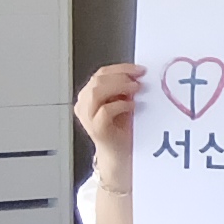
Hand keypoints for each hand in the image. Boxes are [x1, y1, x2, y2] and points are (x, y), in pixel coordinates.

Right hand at [72, 64, 142, 189]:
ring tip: (136, 90)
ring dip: (119, 87)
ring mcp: (87, 117)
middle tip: (139, 80)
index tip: (139, 69)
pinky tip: (132, 106)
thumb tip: (137, 74)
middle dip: (121, 76)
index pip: (100, 74)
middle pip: (97, 81)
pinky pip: (105, 110)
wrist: (120, 154)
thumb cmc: (122, 129)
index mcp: (89, 96)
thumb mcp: (123, 103)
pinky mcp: (96, 128)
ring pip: (96, 92)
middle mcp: (84, 105)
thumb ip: (124, 89)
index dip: (120, 68)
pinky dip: (120, 105)